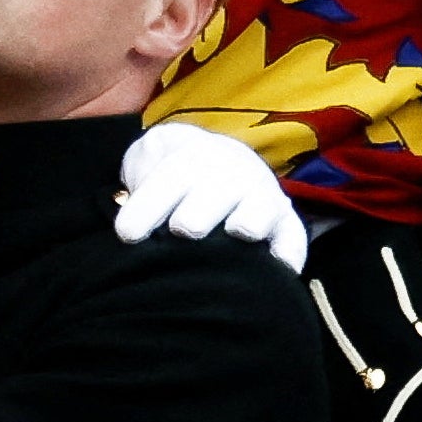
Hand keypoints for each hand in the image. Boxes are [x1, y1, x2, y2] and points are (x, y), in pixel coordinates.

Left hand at [115, 123, 307, 272]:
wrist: (214, 161)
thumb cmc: (172, 171)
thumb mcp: (149, 159)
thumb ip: (139, 179)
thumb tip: (130, 222)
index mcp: (193, 154)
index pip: (170, 177)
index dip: (149, 205)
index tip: (127, 234)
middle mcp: (232, 172)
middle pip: (218, 190)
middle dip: (200, 211)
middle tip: (184, 229)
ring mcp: (262, 197)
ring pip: (260, 208)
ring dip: (248, 220)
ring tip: (236, 232)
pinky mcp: (285, 224)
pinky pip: (293, 239)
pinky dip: (288, 253)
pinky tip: (278, 268)